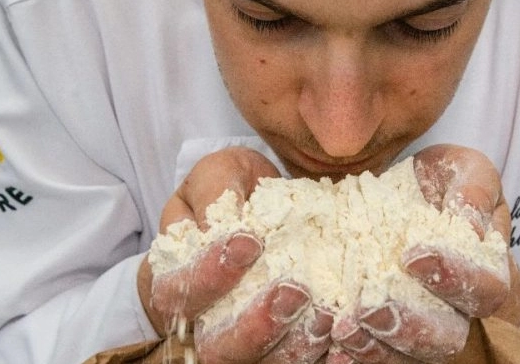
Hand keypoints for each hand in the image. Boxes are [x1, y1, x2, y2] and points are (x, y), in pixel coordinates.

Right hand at [137, 147, 332, 362]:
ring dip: (292, 345)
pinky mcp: (278, 346)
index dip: (208, 275)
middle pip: (215, 345)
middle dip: (254, 324)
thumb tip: (222, 222)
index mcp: (173, 281)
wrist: (261, 207)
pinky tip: (346, 347)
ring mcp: (241, 341)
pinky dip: (323, 357)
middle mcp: (202, 322)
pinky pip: (295, 362)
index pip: (176, 292)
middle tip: (292, 291)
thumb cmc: (230, 190)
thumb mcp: (217, 174)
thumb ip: (214, 192)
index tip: (248, 241)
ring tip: (326, 317)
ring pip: (258, 362)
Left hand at [330, 144, 519, 362]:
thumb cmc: (443, 183)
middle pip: (447, 336)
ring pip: (409, 355)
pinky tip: (329, 347)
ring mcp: (423, 325)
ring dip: (376, 347)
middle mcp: (458, 308)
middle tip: (371, 308)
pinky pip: (375, 354)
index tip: (413, 256)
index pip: (485, 289)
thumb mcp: (466, 170)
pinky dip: (352, 355)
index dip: (454, 278)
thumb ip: (474, 191)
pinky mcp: (387, 331)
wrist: (406, 193)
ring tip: (343, 330)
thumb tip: (471, 225)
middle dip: (410, 325)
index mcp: (487, 271)